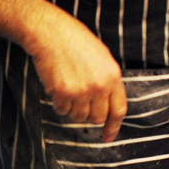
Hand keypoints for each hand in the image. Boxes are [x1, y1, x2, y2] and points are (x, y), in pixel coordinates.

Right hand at [27, 10, 126, 142]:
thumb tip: (104, 101)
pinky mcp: (62, 92)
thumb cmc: (73, 39)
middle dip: (88, 115)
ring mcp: (81, 90)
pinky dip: (58, 103)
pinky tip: (56, 86)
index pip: (118, 109)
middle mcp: (99, 86)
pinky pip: (62, 110)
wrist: (50, 32)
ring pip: (78, 117)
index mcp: (113, 76)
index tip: (108, 136)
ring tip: (66, 89)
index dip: (113, 126)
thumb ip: (106, 79)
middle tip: (78, 103)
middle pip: (97, 118)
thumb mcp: (101, 56)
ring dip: (71, 109)